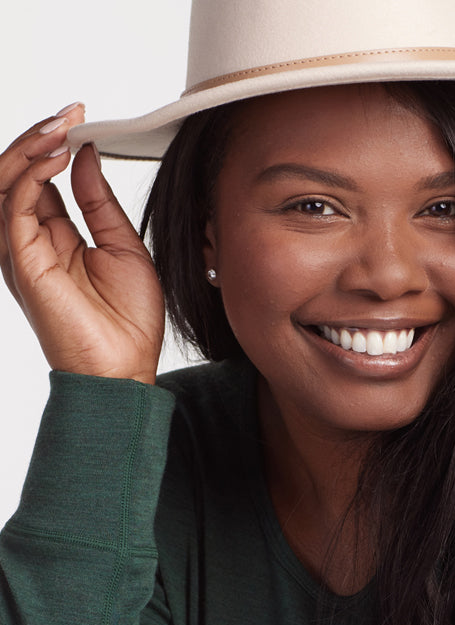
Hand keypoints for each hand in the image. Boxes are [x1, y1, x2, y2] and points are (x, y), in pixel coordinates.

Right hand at [0, 104, 164, 383]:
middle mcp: (31, 242)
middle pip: (16, 176)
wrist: (126, 369)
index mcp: (55, 239)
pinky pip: (14, 204)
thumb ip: (97, 200)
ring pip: (5, 183)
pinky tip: (58, 154)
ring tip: (60, 124)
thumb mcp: (123, 245)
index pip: (40, 179)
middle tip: (69, 112)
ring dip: (30, 147)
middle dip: (39, 138)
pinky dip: (32, 173)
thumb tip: (84, 152)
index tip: (78, 117)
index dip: (55, 146)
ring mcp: (22, 251)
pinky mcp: (22, 260)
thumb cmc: (128, 322)